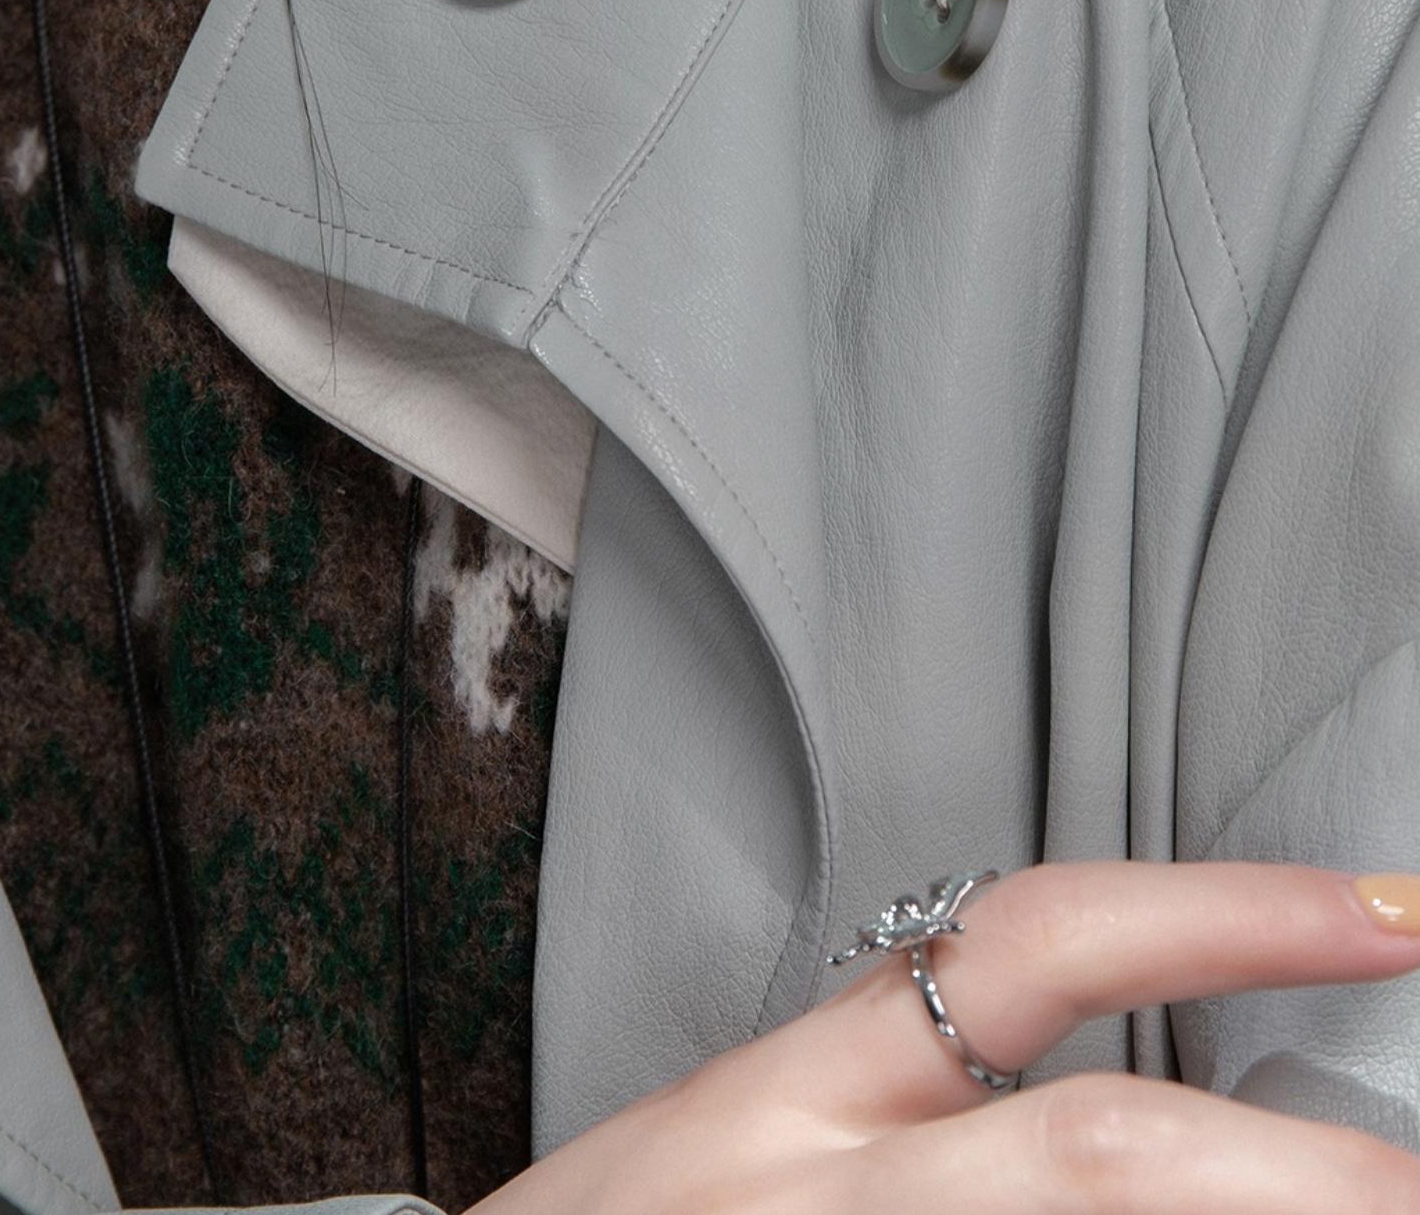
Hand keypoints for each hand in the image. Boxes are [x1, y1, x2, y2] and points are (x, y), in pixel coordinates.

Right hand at [473, 860, 1419, 1212]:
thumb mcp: (742, 1142)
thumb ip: (915, 1098)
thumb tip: (1160, 1112)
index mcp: (795, 1100)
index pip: (1028, 950)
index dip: (1222, 917)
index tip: (1386, 911)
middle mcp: (826, 1193)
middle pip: (1097, 1158)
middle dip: (1302, 1180)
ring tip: (1383, 1213)